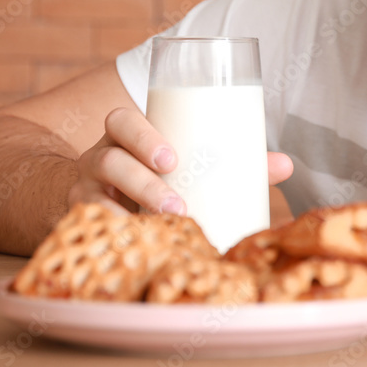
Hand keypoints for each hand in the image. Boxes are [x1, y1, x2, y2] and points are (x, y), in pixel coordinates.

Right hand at [68, 106, 293, 214]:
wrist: (110, 200)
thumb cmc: (163, 175)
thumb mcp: (191, 162)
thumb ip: (236, 162)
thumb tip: (286, 165)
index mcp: (128, 137)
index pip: (122, 121)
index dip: (142, 136)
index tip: (171, 159)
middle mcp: (100, 158)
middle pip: (108, 159)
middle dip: (141, 181)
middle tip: (176, 203)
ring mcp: (86, 190)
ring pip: (92, 195)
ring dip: (130, 214)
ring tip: (164, 227)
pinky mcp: (80, 219)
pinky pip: (86, 226)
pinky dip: (108, 235)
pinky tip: (130, 245)